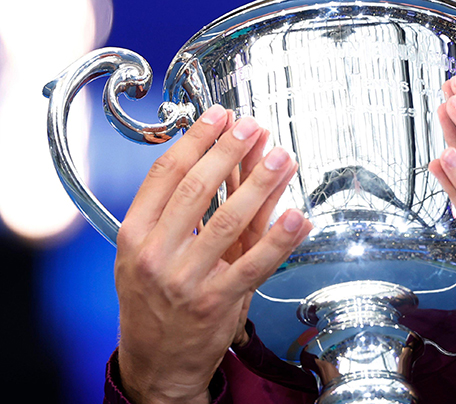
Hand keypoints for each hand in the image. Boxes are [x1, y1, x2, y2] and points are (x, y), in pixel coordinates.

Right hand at [114, 105, 310, 403]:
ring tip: (281, 157)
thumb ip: (193, 207)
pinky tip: (298, 216)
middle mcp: (155, 255)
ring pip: (228, 221)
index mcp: (135, 235)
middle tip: (253, 127)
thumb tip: (232, 158)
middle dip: (229, 151)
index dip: (195, 140)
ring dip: (260, 184)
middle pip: (195, 189)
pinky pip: (255, 264)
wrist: (156, 363)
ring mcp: (185, 280)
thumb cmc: (158, 299)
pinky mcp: (216, 302)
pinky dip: (280, 238)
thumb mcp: (157, 251)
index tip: (220, 116)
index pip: (165, 175)